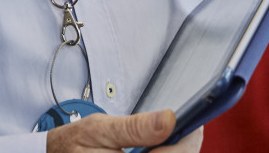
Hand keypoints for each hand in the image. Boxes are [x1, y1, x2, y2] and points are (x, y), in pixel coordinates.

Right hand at [46, 109, 201, 152]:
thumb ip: (134, 127)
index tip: (194, 122)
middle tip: (181, 127)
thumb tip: (168, 119)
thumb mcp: (100, 128)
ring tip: (167, 136)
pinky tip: (156, 148)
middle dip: (182, 147)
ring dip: (173, 152)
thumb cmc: (74, 144)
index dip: (190, 139)